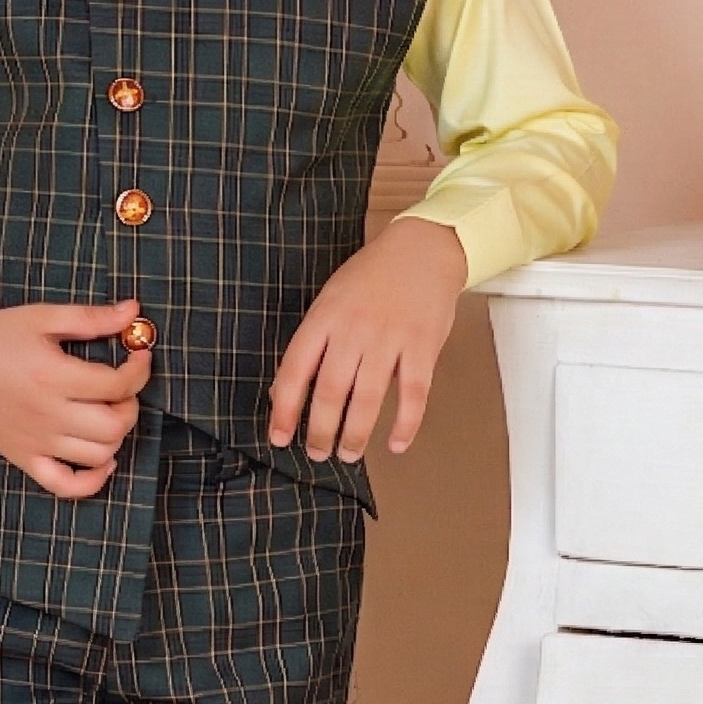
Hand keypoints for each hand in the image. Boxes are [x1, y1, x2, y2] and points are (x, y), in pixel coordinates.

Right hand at [0, 299, 153, 500]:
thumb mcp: (40, 317)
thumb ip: (90, 317)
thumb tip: (134, 312)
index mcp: (52, 376)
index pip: (118, 385)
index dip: (139, 370)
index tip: (138, 355)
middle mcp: (47, 415)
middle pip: (114, 426)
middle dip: (130, 405)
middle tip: (121, 386)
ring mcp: (36, 442)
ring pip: (99, 455)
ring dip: (116, 435)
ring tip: (108, 412)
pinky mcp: (24, 459)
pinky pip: (65, 486)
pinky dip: (92, 480)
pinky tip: (102, 459)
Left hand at [268, 219, 467, 462]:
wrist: (423, 249)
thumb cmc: (372, 277)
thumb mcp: (331, 299)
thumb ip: (315, 342)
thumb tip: (287, 389)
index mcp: (324, 318)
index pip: (295, 370)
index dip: (285, 409)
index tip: (279, 437)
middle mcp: (353, 330)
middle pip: (330, 391)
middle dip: (321, 430)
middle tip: (317, 453)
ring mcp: (389, 338)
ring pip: (367, 398)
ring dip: (356, 434)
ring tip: (349, 454)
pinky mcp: (422, 346)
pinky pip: (413, 394)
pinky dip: (405, 424)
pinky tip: (397, 444)